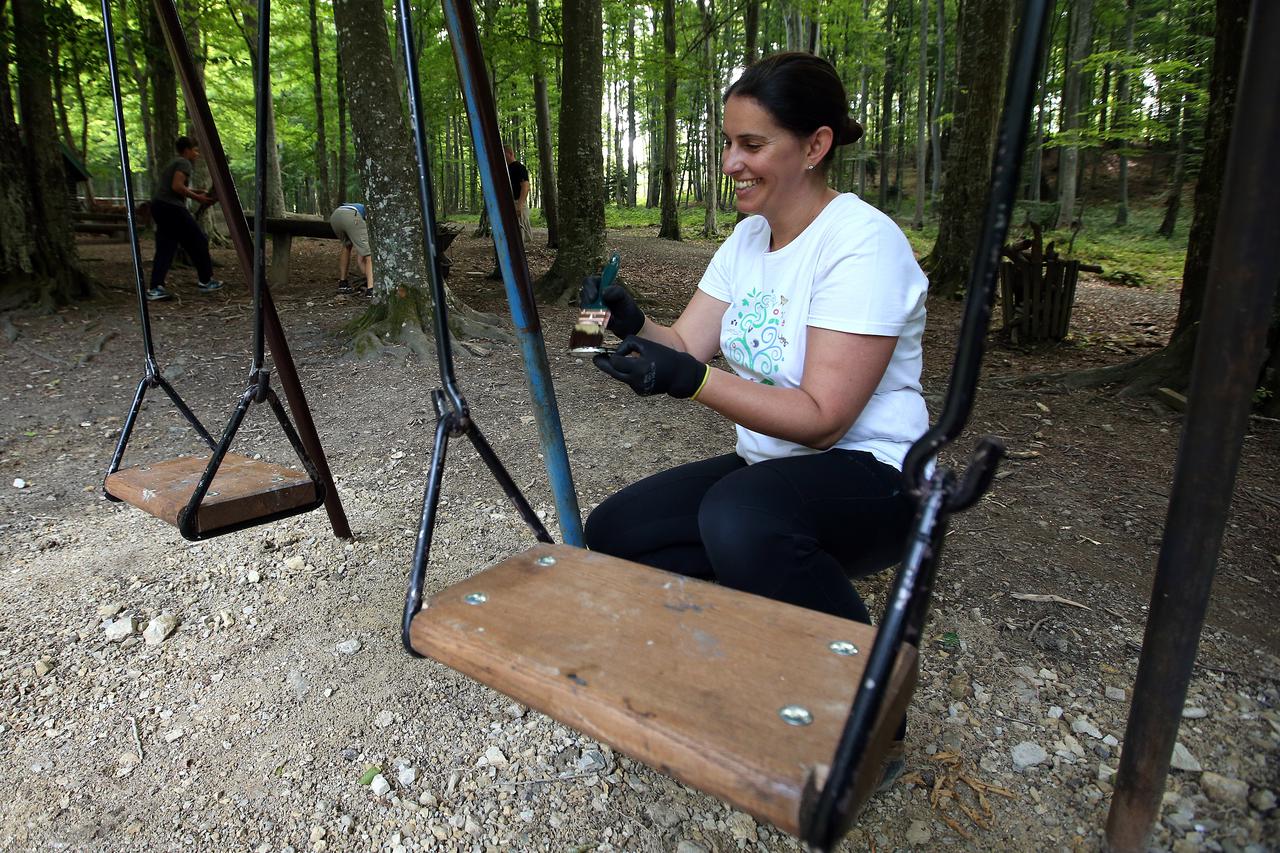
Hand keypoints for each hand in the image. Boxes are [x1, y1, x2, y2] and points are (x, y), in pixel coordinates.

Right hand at [579, 276, 644, 336]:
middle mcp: (592, 294)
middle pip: (583, 293)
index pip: (589, 281)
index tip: (594, 296)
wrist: (628, 322)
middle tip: (593, 306)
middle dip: (587, 299)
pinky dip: (591, 319)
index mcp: (600, 284)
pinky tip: (601, 321)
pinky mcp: (590, 316)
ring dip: (590, 310)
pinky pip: (585, 317)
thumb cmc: (625, 305)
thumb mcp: (623, 295)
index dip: (589, 287)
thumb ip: (615, 291)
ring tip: (602, 316)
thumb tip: (603, 293)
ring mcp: (590, 305)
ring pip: (583, 306)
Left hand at [592, 336, 707, 398]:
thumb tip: (615, 353)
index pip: (616, 362)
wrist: (680, 375)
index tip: (602, 353)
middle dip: (603, 365)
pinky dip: (630, 375)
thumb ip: (628, 345)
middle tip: (595, 359)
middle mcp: (637, 380)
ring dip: (620, 369)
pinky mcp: (640, 392)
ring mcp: (638, 388)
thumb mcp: (646, 345)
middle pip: (613, 373)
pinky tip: (640, 370)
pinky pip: (629, 381)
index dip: (611, 356)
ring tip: (622, 361)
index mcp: (639, 367)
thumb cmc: (664, 356)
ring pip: (621, 377)